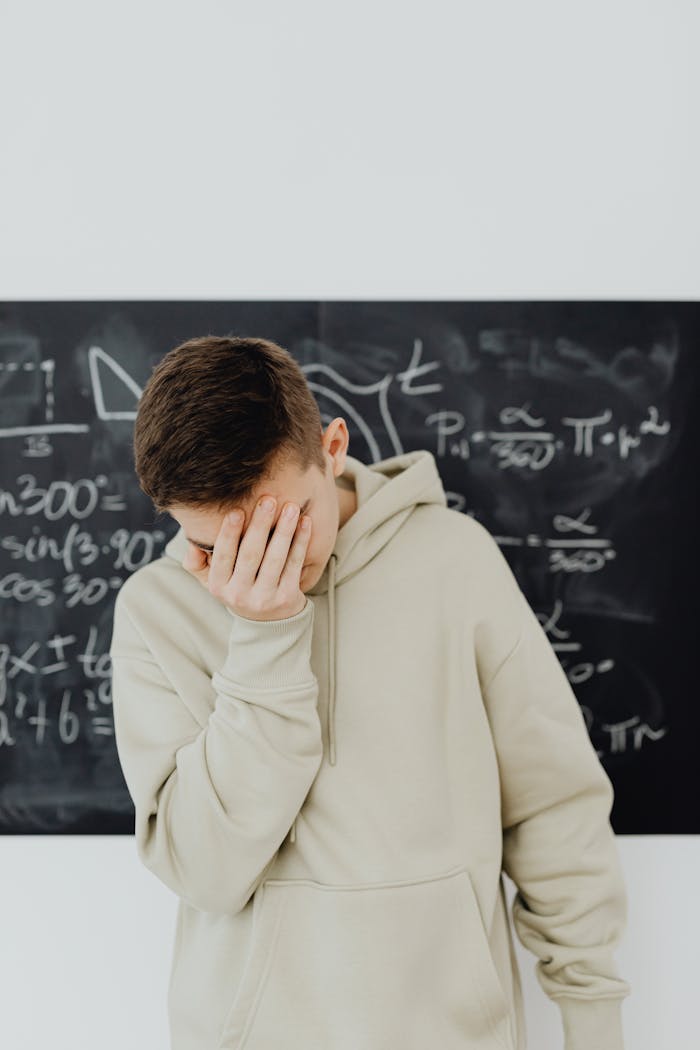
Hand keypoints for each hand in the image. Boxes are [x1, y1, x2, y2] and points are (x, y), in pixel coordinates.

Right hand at [181, 496, 311, 621]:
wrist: (268, 622)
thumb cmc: (239, 587)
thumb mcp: (212, 579)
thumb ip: (197, 560)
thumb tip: (192, 541)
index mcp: (218, 586)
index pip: (222, 557)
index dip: (229, 534)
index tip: (236, 511)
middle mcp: (239, 595)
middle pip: (251, 555)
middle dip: (259, 525)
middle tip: (268, 500)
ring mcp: (265, 598)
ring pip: (275, 559)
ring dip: (284, 531)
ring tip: (290, 508)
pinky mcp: (287, 598)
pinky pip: (295, 565)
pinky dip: (301, 542)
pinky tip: (305, 522)